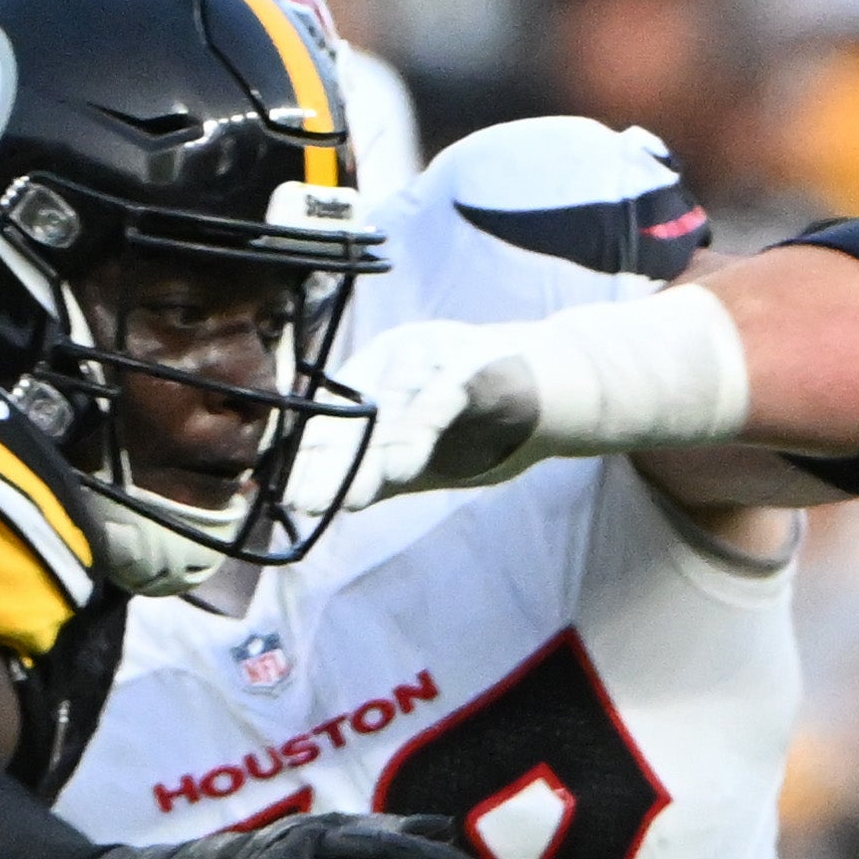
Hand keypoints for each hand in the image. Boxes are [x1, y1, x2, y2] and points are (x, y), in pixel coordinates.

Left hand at [310, 318, 556, 513]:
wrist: (571, 387)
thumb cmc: (496, 422)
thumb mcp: (433, 458)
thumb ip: (385, 474)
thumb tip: (332, 504)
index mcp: (380, 378)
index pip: (333, 421)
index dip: (308, 459)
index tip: (287, 499)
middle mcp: (398, 357)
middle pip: (353, 414)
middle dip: (326, 461)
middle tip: (303, 500)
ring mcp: (435, 355)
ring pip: (392, 408)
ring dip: (367, 454)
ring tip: (346, 497)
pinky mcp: (474, 362)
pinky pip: (441, 397)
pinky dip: (419, 432)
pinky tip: (403, 468)